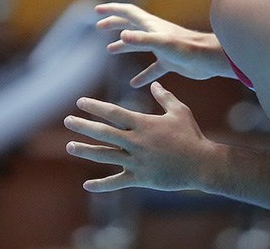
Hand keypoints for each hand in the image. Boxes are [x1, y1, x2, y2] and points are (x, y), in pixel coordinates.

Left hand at [64, 82, 213, 191]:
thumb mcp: (179, 111)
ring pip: (105, 155)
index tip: (80, 102)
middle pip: (104, 132)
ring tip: (69, 146)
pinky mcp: (140, 178)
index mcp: (143, 124)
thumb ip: (164, 97)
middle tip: (67, 120)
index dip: (95, 107)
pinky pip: (117, 182)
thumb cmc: (191, 135)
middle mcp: (136, 141)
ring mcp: (137, 161)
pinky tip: (87, 185)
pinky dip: (101, 185)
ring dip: (86, 150)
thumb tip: (155, 84)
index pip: (113, 112)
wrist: (202, 164)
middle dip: (83, 126)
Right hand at [97, 3, 230, 85]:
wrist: (209, 60)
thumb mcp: (161, 43)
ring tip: (110, 51)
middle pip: (131, 25)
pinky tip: (135, 84)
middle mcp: (155, 33)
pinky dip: (143, 74)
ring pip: (139, 44)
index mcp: (151, 25)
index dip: (112, 9)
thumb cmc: (187, 49)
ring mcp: (162, 47)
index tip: (97, 10)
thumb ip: (142, 40)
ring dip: (124, 46)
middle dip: (114, 24)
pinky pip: (152, 68)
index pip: (127, 12)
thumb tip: (121, 36)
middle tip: (99, 27)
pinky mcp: (169, 62)